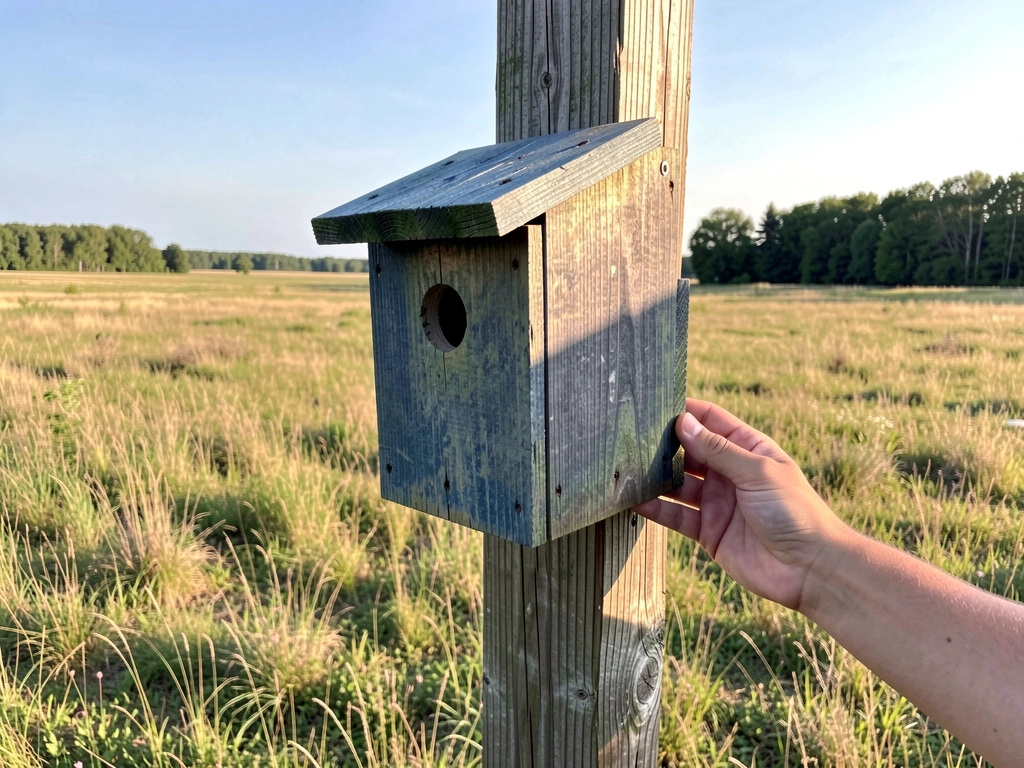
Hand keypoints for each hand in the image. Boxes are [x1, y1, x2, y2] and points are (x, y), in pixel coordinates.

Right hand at [635, 399, 848, 610]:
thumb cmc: (796, 512)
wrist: (809, 569)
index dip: (688, 412)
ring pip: (678, 483)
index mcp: (749, 450)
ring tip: (627, 466)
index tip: (657, 404)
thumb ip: (719, 450)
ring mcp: (717, 502)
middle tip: (633, 436)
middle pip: (690, 451)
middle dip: (665, 444)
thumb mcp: (758, 473)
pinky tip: (634, 500)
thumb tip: (684, 422)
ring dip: (656, 476)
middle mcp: (730, 474)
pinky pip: (676, 515)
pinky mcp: (708, 531)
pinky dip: (655, 508)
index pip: (713, 421)